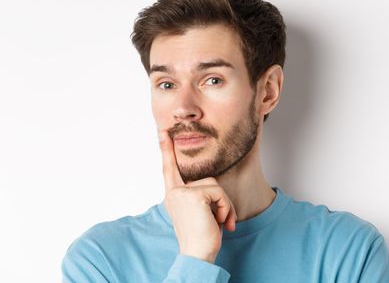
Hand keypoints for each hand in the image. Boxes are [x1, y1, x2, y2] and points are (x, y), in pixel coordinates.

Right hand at [159, 130, 236, 262]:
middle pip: (208, 179)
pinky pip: (219, 193)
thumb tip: (212, 188)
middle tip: (219, 219)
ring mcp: (182, 192)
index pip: (169, 168)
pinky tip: (219, 222)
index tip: (163, 132)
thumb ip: (199, 196)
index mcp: (173, 195)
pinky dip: (225, 208)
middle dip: (220, 200)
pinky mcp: (193, 195)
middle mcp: (174, 192)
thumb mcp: (199, 211)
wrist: (198, 256)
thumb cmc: (202, 236)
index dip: (166, 149)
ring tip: (218, 222)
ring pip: (215, 185)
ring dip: (224, 206)